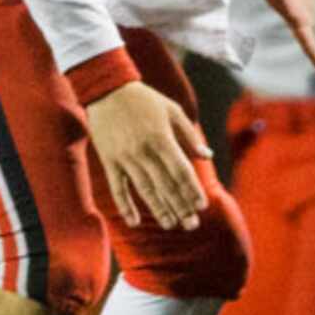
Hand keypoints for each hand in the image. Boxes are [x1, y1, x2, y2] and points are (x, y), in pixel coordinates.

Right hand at [87, 82, 210, 229]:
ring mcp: (125, 158)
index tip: (202, 206)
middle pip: (166, 185)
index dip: (192, 190)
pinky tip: (134, 222)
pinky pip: (118, 189)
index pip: (181, 171)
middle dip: (180, 207)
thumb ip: (190, 135)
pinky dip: (125, 207)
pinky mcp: (109, 161)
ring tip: (171, 225)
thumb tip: (207, 157)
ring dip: (159, 210)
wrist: (106, 89)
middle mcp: (144, 151)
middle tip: (192, 224)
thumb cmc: (144, 99)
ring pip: (145, 190)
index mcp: (162, 138)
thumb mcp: (172, 110)